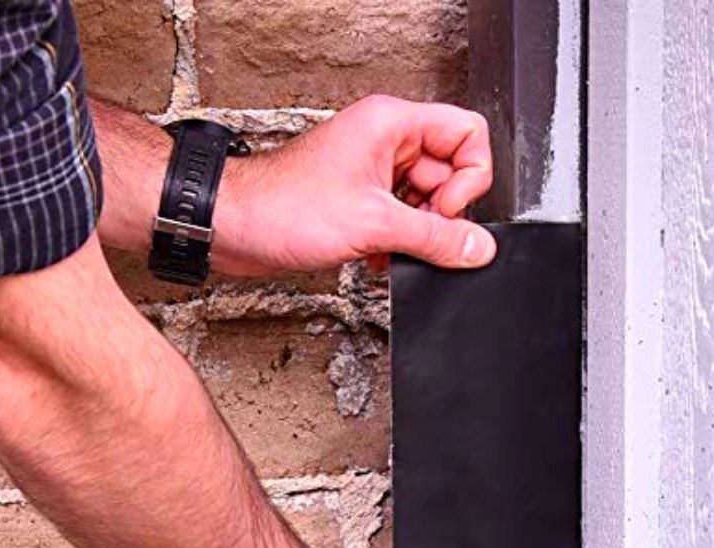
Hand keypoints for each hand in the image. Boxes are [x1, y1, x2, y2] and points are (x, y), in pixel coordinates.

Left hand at [214, 95, 496, 277]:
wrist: (235, 228)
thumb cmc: (283, 207)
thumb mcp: (373, 224)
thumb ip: (434, 238)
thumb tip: (478, 247)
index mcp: (392, 124)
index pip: (467, 135)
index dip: (469, 179)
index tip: (447, 211)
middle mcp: (386, 142)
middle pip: (449, 174)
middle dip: (440, 215)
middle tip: (416, 236)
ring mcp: (372, 172)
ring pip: (425, 203)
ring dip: (415, 235)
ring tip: (390, 248)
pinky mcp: (358, 201)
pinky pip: (400, 221)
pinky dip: (396, 244)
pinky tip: (376, 257)